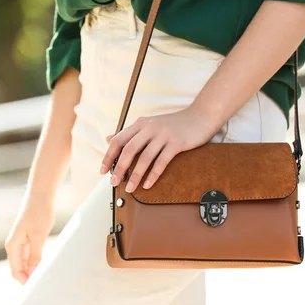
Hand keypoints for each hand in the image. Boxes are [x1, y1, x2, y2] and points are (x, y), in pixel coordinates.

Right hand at [4, 197, 53, 284]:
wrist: (40, 197)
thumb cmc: (39, 214)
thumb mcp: (38, 236)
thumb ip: (35, 255)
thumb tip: (33, 272)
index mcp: (12, 246)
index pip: (16, 271)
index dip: (26, 281)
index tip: (38, 288)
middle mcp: (14, 246)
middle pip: (19, 269)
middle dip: (29, 278)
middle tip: (44, 286)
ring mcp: (20, 243)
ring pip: (25, 264)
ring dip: (33, 271)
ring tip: (46, 278)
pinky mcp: (28, 240)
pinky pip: (30, 257)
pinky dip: (36, 263)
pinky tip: (45, 267)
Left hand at [100, 108, 217, 192]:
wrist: (201, 116)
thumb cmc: (175, 124)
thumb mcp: (149, 124)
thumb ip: (130, 132)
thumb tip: (108, 138)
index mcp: (140, 123)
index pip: (118, 140)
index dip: (109, 156)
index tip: (103, 171)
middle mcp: (150, 127)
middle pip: (129, 149)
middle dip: (119, 168)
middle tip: (113, 182)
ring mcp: (163, 134)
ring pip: (144, 157)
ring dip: (135, 175)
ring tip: (130, 188)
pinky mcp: (176, 142)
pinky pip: (161, 161)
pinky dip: (153, 175)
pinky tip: (147, 184)